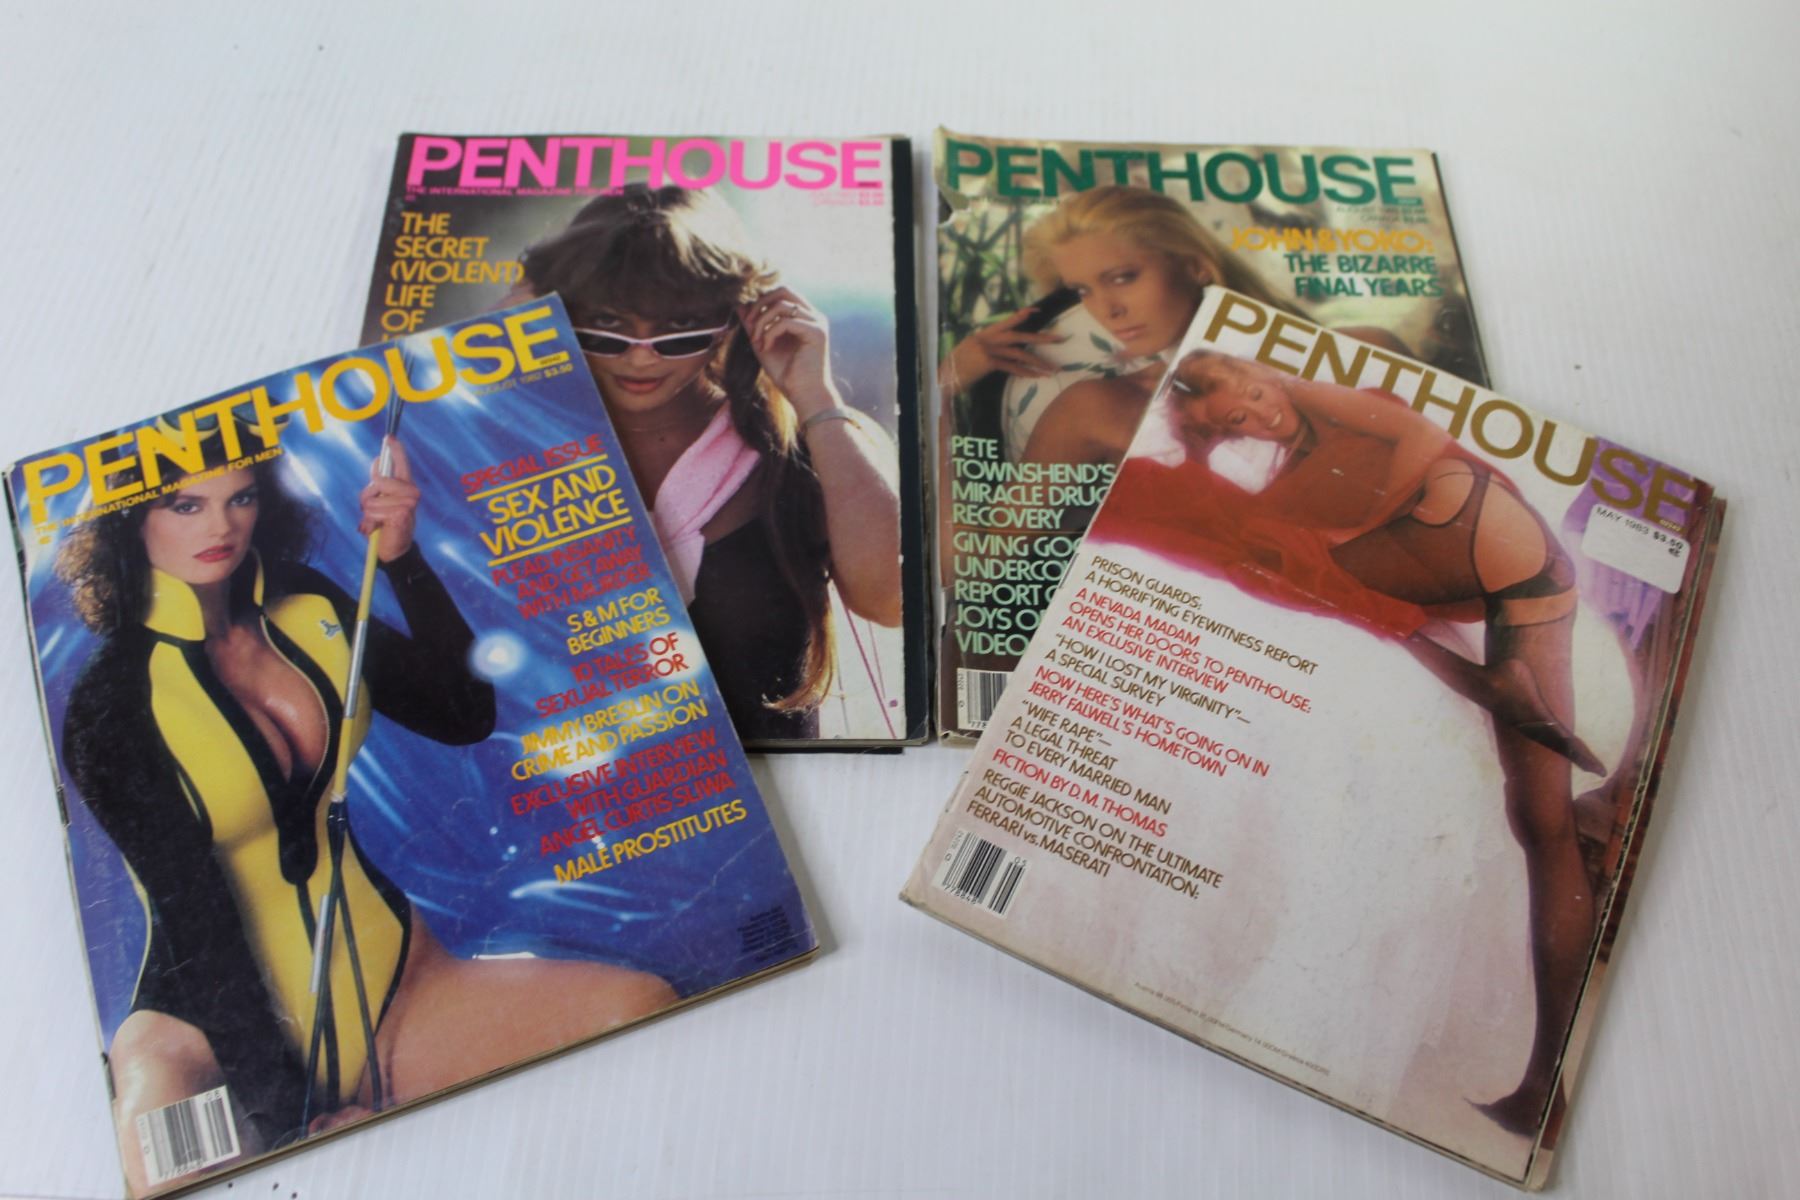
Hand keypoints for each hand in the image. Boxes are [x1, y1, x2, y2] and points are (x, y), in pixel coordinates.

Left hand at [358, 437, 417, 562]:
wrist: (393, 549)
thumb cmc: (386, 524)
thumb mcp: (379, 501)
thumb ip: (378, 483)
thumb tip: (377, 461)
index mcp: (406, 486)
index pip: (401, 464)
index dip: (395, 450)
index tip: (389, 437)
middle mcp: (412, 492)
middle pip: (379, 480)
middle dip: (368, 495)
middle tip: (372, 510)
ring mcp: (409, 503)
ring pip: (374, 498)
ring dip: (369, 513)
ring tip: (377, 522)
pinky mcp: (403, 514)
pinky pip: (376, 511)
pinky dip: (372, 522)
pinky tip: (380, 528)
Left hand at [739, 286, 834, 417]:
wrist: (804, 396)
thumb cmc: (786, 374)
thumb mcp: (763, 344)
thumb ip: (754, 325)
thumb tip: (740, 304)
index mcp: (804, 317)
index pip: (782, 294)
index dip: (761, 302)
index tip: (748, 324)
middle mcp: (813, 316)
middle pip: (784, 290)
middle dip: (761, 304)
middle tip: (749, 324)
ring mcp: (817, 323)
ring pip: (782, 305)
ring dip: (762, 322)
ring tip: (757, 341)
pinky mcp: (817, 332)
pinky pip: (786, 321)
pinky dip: (770, 333)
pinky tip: (766, 348)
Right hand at [939, 307, 1063, 395]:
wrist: (942, 379)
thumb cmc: (956, 370)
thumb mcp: (970, 355)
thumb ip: (987, 350)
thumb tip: (1005, 353)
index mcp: (982, 335)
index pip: (1005, 321)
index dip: (1021, 316)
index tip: (1037, 311)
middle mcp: (985, 338)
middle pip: (1018, 335)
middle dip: (1040, 337)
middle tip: (1059, 339)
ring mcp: (986, 349)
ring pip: (1018, 353)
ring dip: (1037, 361)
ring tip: (1053, 369)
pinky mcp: (986, 362)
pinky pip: (1011, 367)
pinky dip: (1025, 372)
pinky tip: (1037, 377)